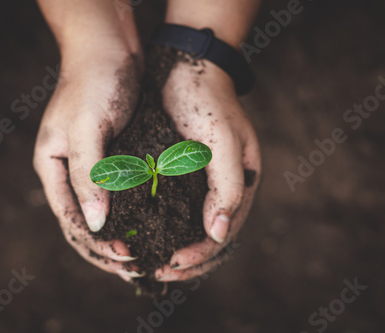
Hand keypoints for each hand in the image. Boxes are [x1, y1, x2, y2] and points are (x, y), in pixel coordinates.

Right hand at [33, 54, 144, 280]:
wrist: (110, 47)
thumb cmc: (95, 82)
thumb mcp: (88, 128)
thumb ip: (88, 176)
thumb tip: (95, 226)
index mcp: (51, 166)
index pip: (70, 219)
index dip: (97, 244)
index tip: (128, 258)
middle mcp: (67, 171)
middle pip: (83, 224)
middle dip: (107, 250)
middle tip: (137, 269)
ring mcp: (88, 165)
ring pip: (100, 214)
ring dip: (118, 238)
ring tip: (143, 258)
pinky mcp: (110, 157)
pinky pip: (117, 195)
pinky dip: (130, 215)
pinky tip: (149, 225)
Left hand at [154, 57, 261, 280]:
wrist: (183, 64)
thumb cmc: (205, 100)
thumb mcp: (222, 140)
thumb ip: (228, 188)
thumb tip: (220, 233)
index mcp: (241, 182)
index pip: (224, 234)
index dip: (199, 254)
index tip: (169, 264)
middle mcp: (223, 186)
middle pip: (210, 238)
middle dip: (186, 260)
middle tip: (155, 272)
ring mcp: (203, 180)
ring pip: (192, 228)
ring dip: (173, 247)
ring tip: (149, 262)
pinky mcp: (182, 172)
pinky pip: (175, 208)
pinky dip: (162, 226)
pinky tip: (143, 234)